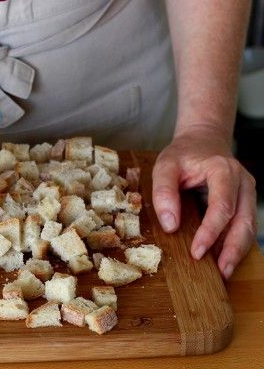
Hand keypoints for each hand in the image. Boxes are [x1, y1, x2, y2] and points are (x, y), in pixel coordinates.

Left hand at [152, 125, 256, 279]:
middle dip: (231, 249)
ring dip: (237, 251)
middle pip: (243, 221)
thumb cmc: (183, 155)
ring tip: (223, 272)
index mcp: (223, 170)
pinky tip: (224, 259)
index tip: (196, 251)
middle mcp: (242, 182)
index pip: (222, 206)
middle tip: (219, 272)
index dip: (210, 231)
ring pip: (249, 227)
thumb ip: (164, 192)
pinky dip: (236, 244)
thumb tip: (170, 225)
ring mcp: (247, 193)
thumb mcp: (165, 166)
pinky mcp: (246, 202)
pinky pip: (245, 226)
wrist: (203, 141)